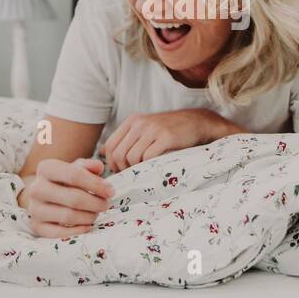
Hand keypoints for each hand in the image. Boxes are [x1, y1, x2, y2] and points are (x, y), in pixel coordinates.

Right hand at [21, 157, 113, 238]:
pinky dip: (78, 230)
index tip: (110, 191)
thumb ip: (88, 166)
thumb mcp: (76, 168)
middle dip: (96, 203)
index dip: (96, 184)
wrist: (44, 196)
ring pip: (68, 216)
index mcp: (46, 168)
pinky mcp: (36, 227)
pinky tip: (87, 225)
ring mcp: (35, 209)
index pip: (74, 175)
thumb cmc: (65, 180)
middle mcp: (36, 188)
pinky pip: (60, 233)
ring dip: (89, 216)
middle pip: (73, 198)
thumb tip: (98, 167)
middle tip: (106, 204)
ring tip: (96, 213)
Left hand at [102, 109, 230, 171]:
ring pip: (131, 157)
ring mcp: (153, 129)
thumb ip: (125, 139)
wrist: (196, 121)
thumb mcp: (144, 128)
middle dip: (122, 169)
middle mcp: (139, 123)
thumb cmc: (169, 129)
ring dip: (135, 169)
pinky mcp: (166, 137)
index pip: (110, 145)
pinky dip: (147, 166)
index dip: (111, 162)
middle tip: (131, 176)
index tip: (120, 171)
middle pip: (119, 153)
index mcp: (132, 121)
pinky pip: (148, 157)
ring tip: (143, 172)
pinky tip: (153, 168)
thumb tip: (102, 152)